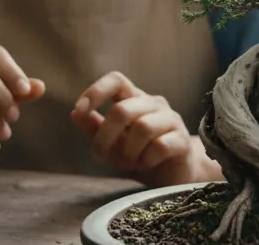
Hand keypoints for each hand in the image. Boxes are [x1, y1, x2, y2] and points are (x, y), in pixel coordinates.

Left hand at [71, 71, 216, 185]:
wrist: (173, 177)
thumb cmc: (140, 156)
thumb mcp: (112, 143)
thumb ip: (95, 128)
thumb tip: (75, 113)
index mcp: (135, 100)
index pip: (117, 81)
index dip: (96, 91)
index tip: (80, 109)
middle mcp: (154, 105)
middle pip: (123, 109)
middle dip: (106, 137)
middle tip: (103, 156)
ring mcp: (171, 121)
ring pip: (143, 127)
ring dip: (128, 151)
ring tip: (129, 162)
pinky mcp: (183, 141)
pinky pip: (160, 146)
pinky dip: (146, 160)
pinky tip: (146, 164)